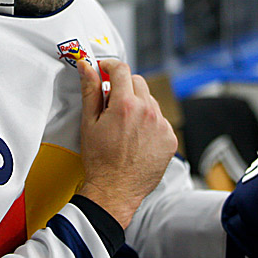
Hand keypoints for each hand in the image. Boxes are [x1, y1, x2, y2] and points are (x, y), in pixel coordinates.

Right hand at [77, 59, 177, 228]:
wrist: (115, 190)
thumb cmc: (100, 160)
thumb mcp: (89, 122)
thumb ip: (90, 90)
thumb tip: (87, 67)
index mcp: (126, 105)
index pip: (122, 69)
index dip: (110, 66)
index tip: (105, 70)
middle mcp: (148, 112)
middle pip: (137, 82)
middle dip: (123, 86)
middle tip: (111, 103)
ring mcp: (162, 126)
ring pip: (150, 100)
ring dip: (138, 105)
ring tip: (124, 125)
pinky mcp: (170, 139)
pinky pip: (160, 119)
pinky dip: (149, 122)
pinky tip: (136, 137)